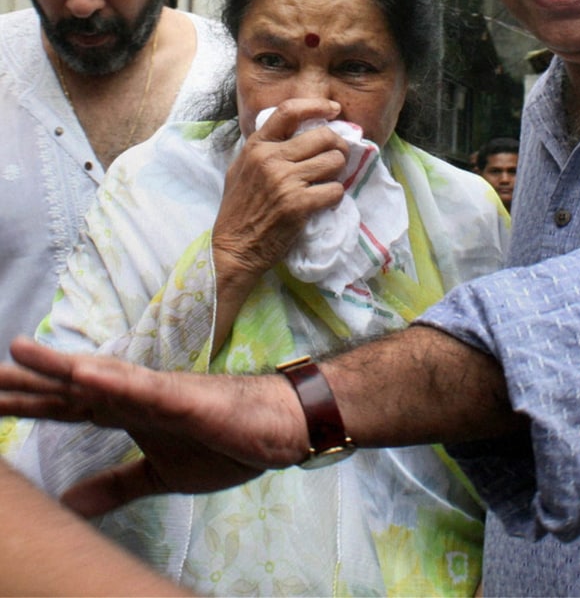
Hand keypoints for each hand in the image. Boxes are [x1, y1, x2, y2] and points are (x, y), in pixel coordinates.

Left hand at [0, 337, 308, 515]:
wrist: (277, 428)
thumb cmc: (223, 441)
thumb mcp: (159, 475)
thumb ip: (115, 484)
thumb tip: (69, 503)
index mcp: (126, 412)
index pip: (65, 407)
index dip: (26, 403)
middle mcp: (133, 395)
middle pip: (70, 388)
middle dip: (25, 383)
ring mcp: (157, 393)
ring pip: (101, 377)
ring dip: (59, 367)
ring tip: (18, 354)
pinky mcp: (185, 398)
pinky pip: (145, 389)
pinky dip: (114, 381)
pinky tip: (84, 375)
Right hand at [211, 98, 348, 347]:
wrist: (233, 249)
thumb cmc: (238, 210)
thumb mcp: (241, 169)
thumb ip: (264, 149)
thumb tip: (296, 133)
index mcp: (257, 146)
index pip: (289, 111)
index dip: (316, 105)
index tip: (333, 109)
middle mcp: (271, 158)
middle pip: (323, 136)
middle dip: (338, 146)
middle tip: (338, 157)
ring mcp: (286, 181)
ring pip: (334, 161)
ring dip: (337, 173)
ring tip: (328, 182)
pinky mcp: (299, 204)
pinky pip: (335, 190)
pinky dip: (334, 197)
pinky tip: (323, 203)